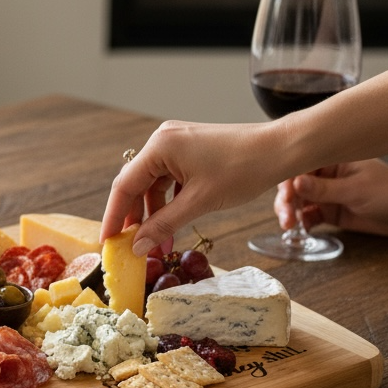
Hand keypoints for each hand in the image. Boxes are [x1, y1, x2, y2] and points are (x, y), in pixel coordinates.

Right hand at [100, 119, 283, 251]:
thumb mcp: (199, 202)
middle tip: (130, 247)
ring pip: (153, 184)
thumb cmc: (243, 169)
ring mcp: (176, 144)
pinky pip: (168, 179)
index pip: (125, 185)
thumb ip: (164, 224)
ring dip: (152, 213)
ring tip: (156, 242)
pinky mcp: (190, 151)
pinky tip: (171, 223)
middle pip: (136, 184)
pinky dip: (167, 202)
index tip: (107, 242)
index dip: (114, 217)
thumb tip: (137, 247)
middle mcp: (163, 140)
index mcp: (160, 146)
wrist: (280, 149)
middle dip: (134, 218)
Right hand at [275, 160, 387, 237]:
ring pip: (299, 201)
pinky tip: (301, 229)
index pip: (300, 165)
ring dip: (291, 213)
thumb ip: (324, 189)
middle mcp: (327, 174)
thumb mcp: (357, 190)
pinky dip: (302, 222)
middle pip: (295, 185)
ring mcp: (328, 193)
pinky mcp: (331, 211)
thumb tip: (295, 183)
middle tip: (286, 216)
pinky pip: (309, 216)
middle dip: (286, 200)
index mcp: (333, 159)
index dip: (287, 180)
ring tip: (290, 225)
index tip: (284, 196)